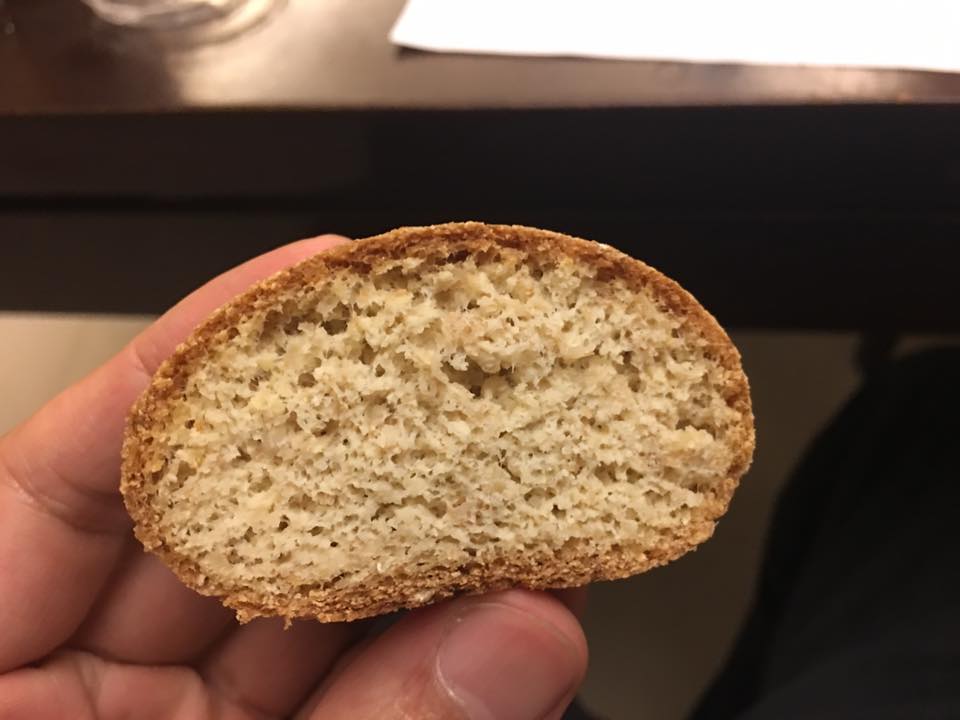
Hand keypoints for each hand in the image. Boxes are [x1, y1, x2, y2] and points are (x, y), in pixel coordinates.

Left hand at [0, 238, 587, 719]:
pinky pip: (349, 673)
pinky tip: (509, 603)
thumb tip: (518, 639)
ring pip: (308, 599)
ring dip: (423, 557)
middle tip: (455, 394)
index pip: (71, 472)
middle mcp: (86, 681)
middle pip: (222, 524)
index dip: (186, 362)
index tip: (303, 281)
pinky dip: (433, 643)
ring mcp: (176, 716)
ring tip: (520, 503)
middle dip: (354, 460)